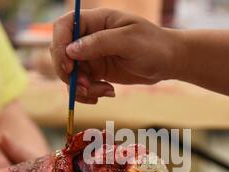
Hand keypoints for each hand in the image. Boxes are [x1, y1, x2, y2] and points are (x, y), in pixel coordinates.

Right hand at [50, 8, 181, 103]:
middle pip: (62, 53)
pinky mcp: (98, 72)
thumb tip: (71, 50)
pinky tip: (108, 93)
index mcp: (96, 21)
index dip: (60, 45)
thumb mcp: (129, 41)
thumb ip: (100, 43)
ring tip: (103, 93)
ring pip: (71, 74)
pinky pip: (83, 85)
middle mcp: (90, 37)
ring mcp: (92, 56)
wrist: (168, 62)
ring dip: (81, 88)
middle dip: (70, 74)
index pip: (64, 26)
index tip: (69, 66)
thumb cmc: (154, 45)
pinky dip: (90, 93)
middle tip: (86, 87)